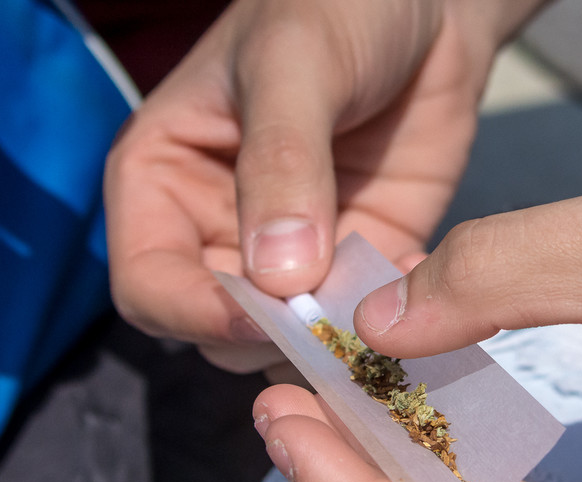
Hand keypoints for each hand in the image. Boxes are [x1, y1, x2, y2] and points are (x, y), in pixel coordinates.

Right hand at [105, 0, 529, 371]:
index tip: (262, 314)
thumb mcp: (295, 68)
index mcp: (165, 179)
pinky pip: (358, 321)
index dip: (195, 312)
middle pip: (215, 328)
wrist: (426, 6)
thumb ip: (282, 164)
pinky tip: (417, 287)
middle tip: (332, 319)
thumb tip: (278, 275)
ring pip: (288, 341)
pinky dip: (384, 325)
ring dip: (330, 342)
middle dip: (268, 337)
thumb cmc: (335, 9)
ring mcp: (292, 253)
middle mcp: (218, 228)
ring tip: (378, 311)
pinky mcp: (356, 260)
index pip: (149, 284)